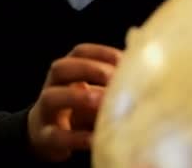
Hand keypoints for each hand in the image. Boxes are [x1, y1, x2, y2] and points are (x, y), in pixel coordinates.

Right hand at [27, 44, 121, 161]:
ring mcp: (45, 111)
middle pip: (60, 68)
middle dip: (87, 69)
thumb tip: (146, 78)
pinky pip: (56, 135)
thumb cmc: (79, 111)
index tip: (124, 60)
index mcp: (67, 72)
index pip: (79, 53)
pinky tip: (94, 139)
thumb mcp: (93, 93)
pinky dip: (76, 137)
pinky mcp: (45, 137)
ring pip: (51, 98)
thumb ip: (111, 85)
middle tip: (113, 78)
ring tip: (100, 102)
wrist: (46, 136)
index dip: (101, 53)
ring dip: (76, 97)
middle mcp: (52, 86)